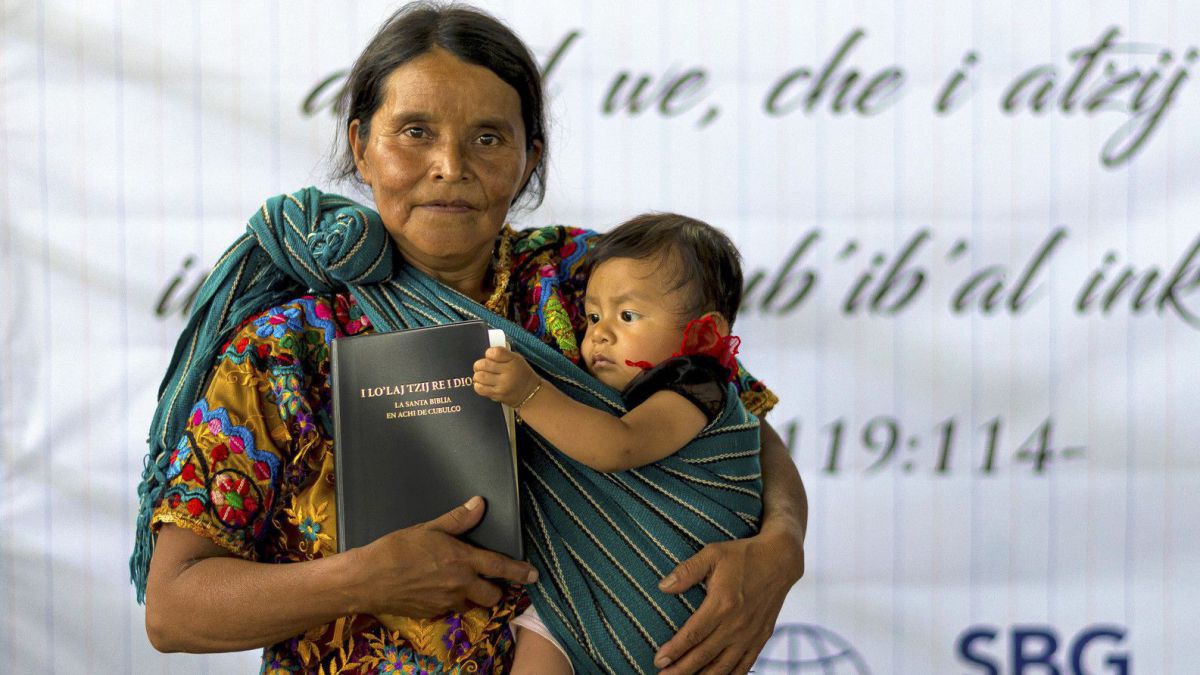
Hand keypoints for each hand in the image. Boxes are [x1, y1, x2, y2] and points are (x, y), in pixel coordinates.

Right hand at [348, 496, 537, 617]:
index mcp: (462, 561)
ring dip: (474, 597)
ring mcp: (446, 603)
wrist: (368, 579)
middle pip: (492, 596)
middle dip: (496, 591)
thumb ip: (458, 520)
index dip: (519, 572)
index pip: (500, 567)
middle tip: (491, 582)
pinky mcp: (432, 614)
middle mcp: (459, 585)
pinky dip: (452, 601)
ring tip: (464, 585)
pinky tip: (438, 589)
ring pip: (472, 605)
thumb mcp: (429, 528)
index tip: (533, 575)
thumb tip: (479, 504)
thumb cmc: (396, 549)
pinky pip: (450, 610)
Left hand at [473, 346, 540, 407]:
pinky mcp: (498, 395)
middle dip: (479, 365)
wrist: (530, 393)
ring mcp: (503, 385)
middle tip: (481, 367)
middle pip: (483, 364)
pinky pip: (480, 389)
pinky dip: (478, 385)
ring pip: (479, 376)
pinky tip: (483, 384)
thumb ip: (502, 355)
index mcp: (514, 360)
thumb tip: (485, 354)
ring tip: (482, 376)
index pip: (494, 352)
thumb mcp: (517, 359)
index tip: (490, 357)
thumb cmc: (521, 374)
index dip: (488, 353)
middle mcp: (508, 372)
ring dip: (478, 375)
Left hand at [654, 530, 803, 673]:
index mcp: (722, 604)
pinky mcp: (761, 638)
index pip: (693, 635)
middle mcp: (736, 624)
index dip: (674, 650)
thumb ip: (687, 571)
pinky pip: (744, 665)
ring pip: (723, 666)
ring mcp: (750, 634)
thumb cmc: (744, 555)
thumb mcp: (713, 554)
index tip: (658, 660)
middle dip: (681, 670)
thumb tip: (663, 586)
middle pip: (704, 655)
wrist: (781, 560)